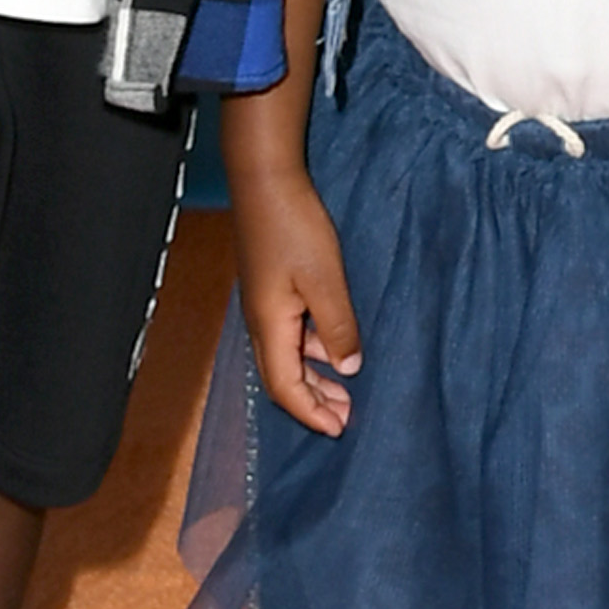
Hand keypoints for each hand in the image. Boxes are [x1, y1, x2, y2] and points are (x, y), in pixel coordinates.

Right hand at [233, 173, 363, 438]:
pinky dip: (310, 350)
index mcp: (269, 326)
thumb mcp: (325, 280)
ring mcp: (264, 304)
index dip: (311, 413)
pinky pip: (289, 335)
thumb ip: (337, 327)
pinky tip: (331, 345)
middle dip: (312, 402)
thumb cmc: (294, 227)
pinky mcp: (271, 288)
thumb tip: (348, 369)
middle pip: (281, 379)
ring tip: (344, 387)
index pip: (285, 388)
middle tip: (346, 417)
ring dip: (313, 376)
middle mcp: (261, 322)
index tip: (339, 429)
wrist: (265, 180)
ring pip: (285, 357)